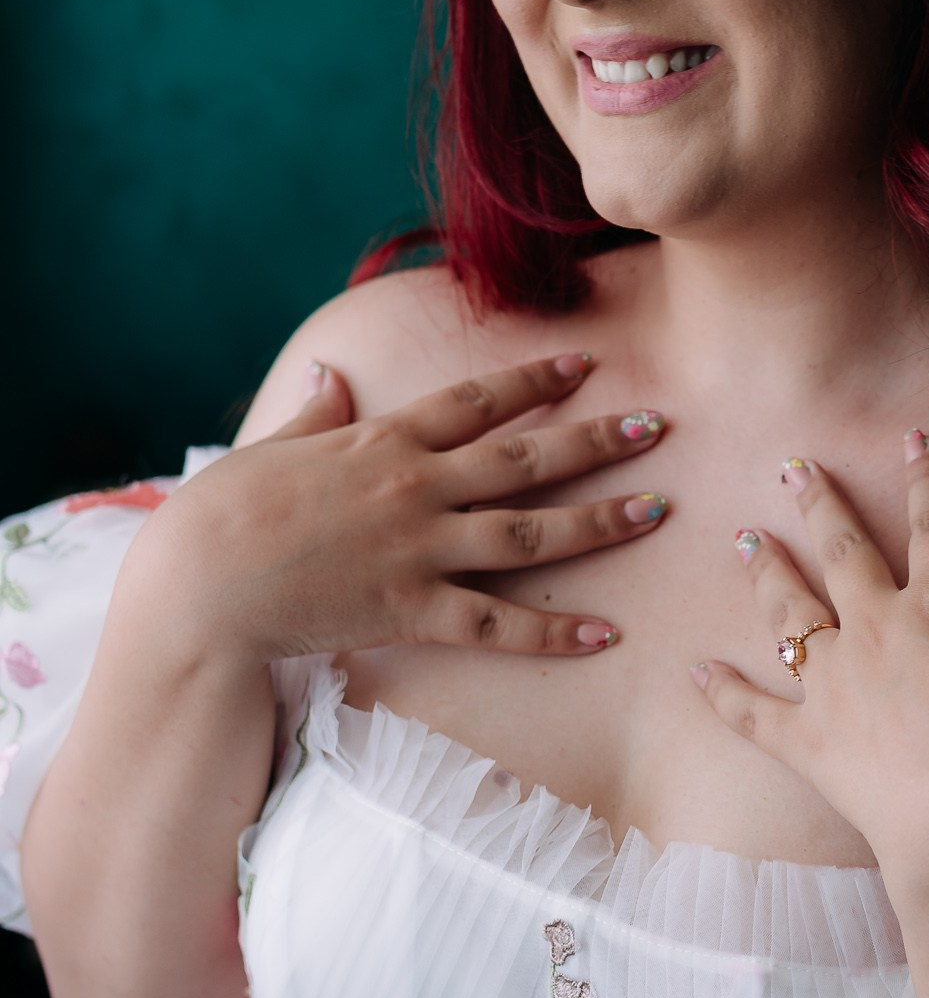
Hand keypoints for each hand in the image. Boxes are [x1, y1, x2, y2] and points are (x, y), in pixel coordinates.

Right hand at [138, 354, 668, 663]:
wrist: (200, 585)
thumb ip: (316, 411)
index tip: (587, 363)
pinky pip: (498, 624)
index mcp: (386, 438)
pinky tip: (605, 634)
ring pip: (531, 533)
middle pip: (527, 458)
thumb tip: (332, 373)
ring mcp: (421, 550)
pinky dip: (553, 632)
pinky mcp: (413, 611)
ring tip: (658, 510)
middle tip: (659, 427)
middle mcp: (417, 487)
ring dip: (601, 521)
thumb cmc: (225, 512)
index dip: (537, 379)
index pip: (479, 399)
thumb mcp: (275, 447)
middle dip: (598, 440)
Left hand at [691, 432, 928, 865]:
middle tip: (792, 466)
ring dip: (766, 573)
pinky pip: (753, 712)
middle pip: (842, 552)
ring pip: (788, 614)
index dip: (926, 478)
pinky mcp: (806, 741)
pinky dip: (723, 693)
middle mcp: (876, 630)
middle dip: (819, 503)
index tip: (911, 438)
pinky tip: (695, 672)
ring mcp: (833, 684)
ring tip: (744, 540)